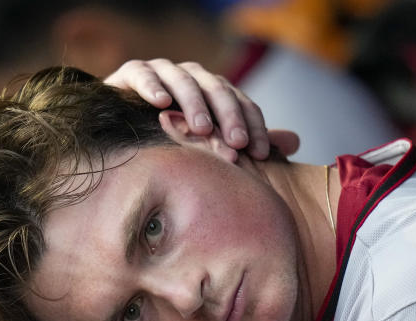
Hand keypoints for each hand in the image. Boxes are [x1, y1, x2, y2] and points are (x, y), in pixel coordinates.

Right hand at [104, 59, 299, 159]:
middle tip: (237, 143)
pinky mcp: (133, 73)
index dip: (254, 126)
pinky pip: (144, 73)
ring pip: (184, 80)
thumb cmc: (174, 135)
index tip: (261, 154)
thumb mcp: (213, 140)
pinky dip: (152, 86)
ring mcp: (163, 72)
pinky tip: (160, 104)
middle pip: (217, 90)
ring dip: (194, 103)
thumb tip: (294, 143)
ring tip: (201, 128)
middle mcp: (194, 78)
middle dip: (229, 117)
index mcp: (216, 92)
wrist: (121, 126)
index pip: (242, 103)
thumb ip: (249, 139)